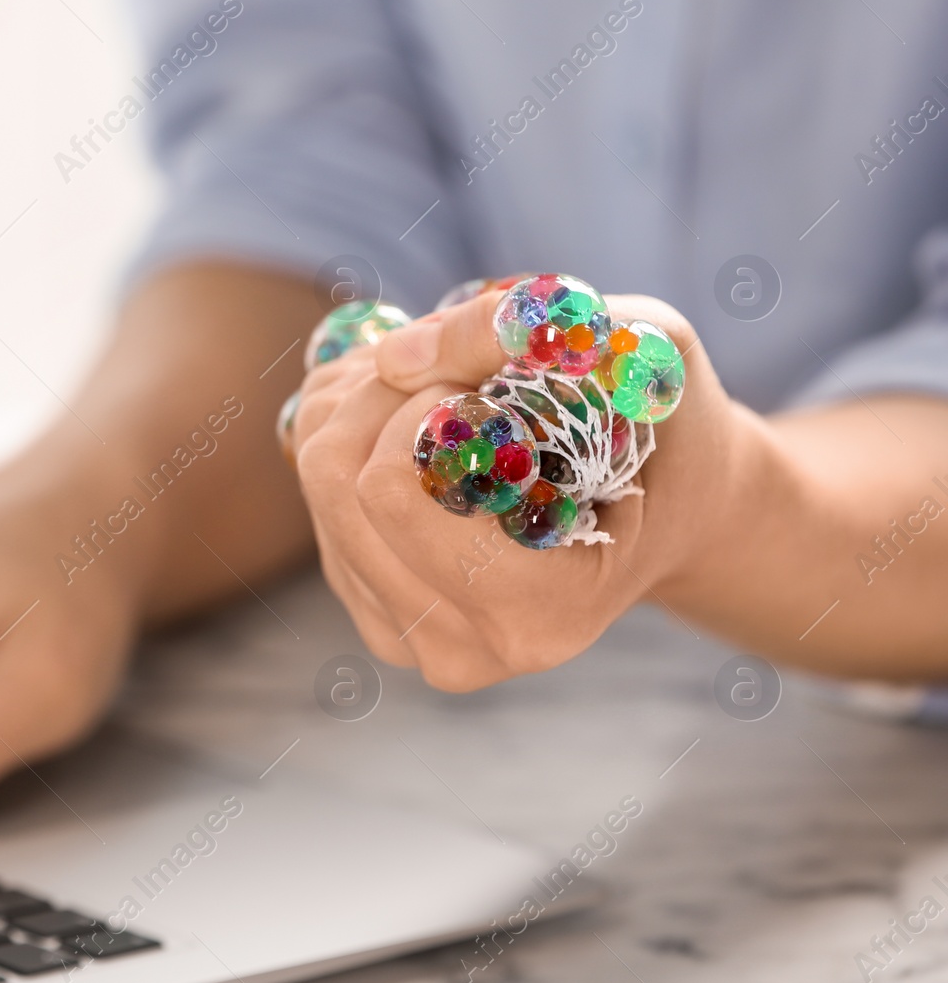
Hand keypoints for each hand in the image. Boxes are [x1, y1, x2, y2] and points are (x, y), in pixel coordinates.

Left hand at [292, 290, 757, 689]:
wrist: (670, 501)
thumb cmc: (668, 427)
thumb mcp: (639, 348)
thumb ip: (526, 333)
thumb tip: (392, 360)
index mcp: (541, 613)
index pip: (393, 491)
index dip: (425, 407)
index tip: (491, 385)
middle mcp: (465, 649)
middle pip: (338, 480)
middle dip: (390, 393)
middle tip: (461, 372)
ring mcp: (406, 635)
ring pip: (317, 476)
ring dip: (369, 402)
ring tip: (455, 394)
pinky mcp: (367, 602)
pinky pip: (312, 486)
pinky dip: (352, 427)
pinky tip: (425, 427)